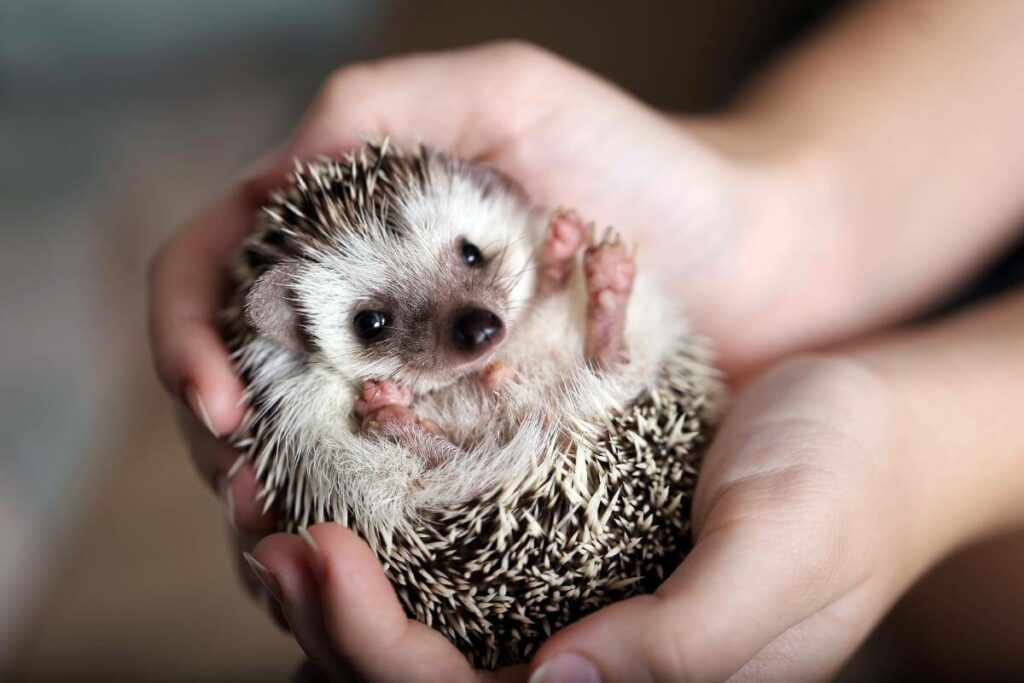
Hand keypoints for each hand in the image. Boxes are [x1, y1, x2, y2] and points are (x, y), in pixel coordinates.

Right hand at [148, 41, 826, 618]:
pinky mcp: (472, 442)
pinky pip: (396, 486)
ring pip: (306, 444)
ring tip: (287, 546)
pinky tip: (361, 557)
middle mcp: (369, 308)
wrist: (757, 254)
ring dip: (277, 498)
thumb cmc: (641, 166)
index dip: (189, 334)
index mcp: (348, 226)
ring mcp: (418, 380)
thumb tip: (269, 172)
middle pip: (244, 376)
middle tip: (247, 501)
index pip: (214, 272)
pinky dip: (364, 521)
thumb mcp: (509, 96)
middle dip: (222, 440)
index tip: (219, 401)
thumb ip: (383, 106)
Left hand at [249, 354, 949, 681]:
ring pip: (419, 630)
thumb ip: (686, 642)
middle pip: (417, 680)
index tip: (319, 551)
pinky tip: (344, 485)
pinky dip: (385, 539)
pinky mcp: (563, 551)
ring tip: (269, 511)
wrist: (874, 420)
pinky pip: (451, 568)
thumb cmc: (845, 482)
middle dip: (327, 619)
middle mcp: (587, 667)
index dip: (375, 647)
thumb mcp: (784, 552)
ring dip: (334, 584)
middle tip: (262, 530)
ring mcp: (568, 610)